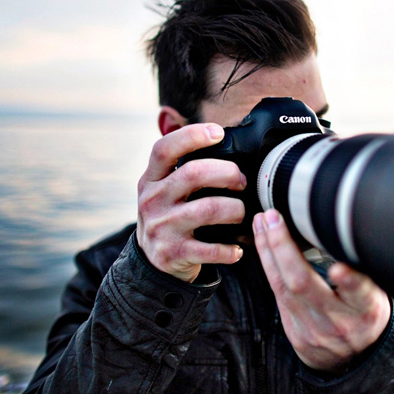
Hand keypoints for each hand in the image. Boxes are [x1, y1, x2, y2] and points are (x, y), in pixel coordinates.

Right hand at [137, 123, 246, 281]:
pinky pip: (211, 249)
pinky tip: (237, 249)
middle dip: (227, 172)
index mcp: (151, 179)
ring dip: (235, 209)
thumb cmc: (169, 215)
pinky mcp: (174, 253)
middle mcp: (153, 200)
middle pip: (194, 173)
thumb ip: (183, 168)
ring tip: (241, 213)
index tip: (218, 133)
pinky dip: (230, 249)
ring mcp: (162, 227)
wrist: (152, 260)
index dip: (191, 135)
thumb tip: (224, 141)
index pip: (164, 149)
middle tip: (241, 181)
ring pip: (209, 209)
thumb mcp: (164, 188)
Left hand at [253, 209, 390, 373]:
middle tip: (272, 218)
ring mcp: (313, 329)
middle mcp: (338, 321)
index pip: (360, 292)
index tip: (339, 269)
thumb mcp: (377, 294)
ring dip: (268, 251)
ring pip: (283, 287)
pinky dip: (268, 266)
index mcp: (366, 308)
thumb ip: (363, 271)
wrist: (355, 360)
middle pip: (305, 285)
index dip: (350, 280)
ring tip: (262, 224)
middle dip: (283, 247)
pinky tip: (262, 245)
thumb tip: (344, 232)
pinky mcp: (295, 333)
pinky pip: (277, 295)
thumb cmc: (366, 314)